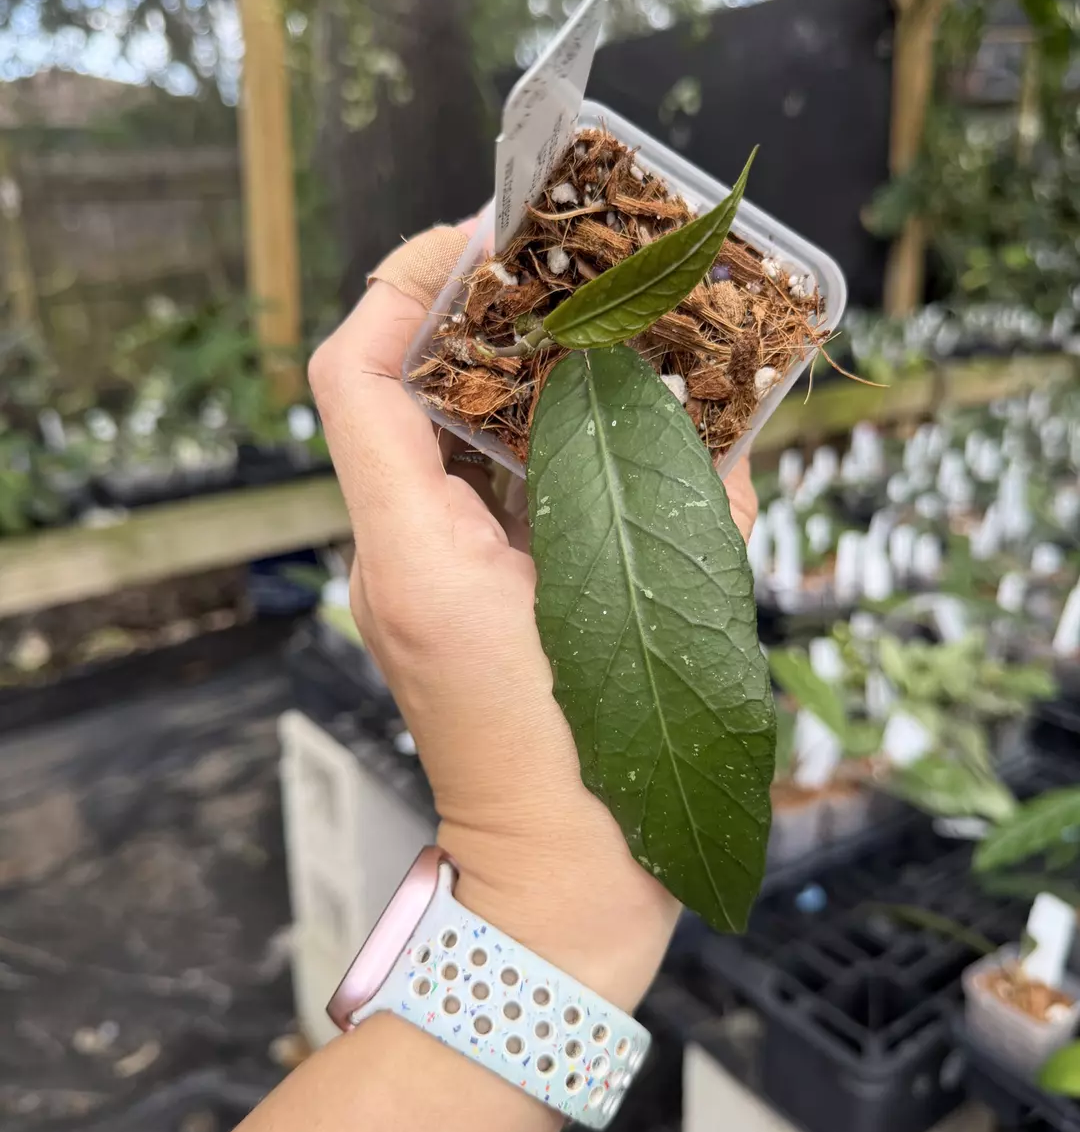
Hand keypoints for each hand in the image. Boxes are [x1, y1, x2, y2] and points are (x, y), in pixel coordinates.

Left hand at [309, 226, 757, 1008]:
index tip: (486, 239)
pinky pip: (463, 492)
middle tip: (561, 273)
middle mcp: (394, 558)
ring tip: (590, 334)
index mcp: (419, 555)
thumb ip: (688, 508)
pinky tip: (595, 426)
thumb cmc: (596, 778)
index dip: (404, 284)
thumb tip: (712, 417)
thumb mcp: (659, 623)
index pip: (354, 373)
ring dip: (499, 376)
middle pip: (392, 389)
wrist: (553, 892)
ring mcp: (409, 583)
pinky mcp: (442, 603)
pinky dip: (517, 445)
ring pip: (429, 436)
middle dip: (471, 315)